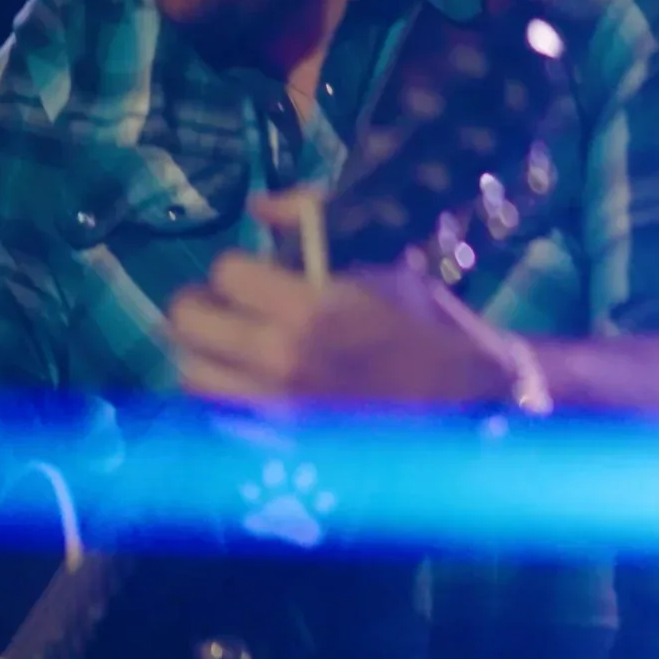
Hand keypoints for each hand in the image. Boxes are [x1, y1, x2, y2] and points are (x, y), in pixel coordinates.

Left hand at [165, 192, 520, 420]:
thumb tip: (260, 206)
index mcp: (312, 308)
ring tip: (233, 356)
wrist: (470, 411)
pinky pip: (213, 420)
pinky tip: (245, 394)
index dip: (239, 269)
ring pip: (192, 374)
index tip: (256, 278)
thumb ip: (315, 230)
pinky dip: (219, 401)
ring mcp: (273, 412)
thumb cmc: (429, 334)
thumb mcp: (381, 270)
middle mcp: (281, 360)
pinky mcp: (275, 451)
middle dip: (204, 308)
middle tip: (227, 312)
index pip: (225, 272)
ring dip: (205, 358)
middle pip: (187, 322)